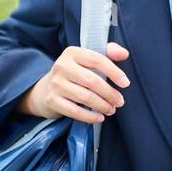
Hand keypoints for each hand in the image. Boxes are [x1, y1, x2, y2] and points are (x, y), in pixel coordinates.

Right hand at [16, 42, 130, 122]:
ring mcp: (55, 84)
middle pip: (92, 81)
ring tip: (111, 109)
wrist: (45, 89)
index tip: (126, 84)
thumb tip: (124, 53)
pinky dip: (90, 116)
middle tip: (119, 102)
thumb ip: (108, 52)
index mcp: (73, 52)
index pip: (97, 60)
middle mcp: (62, 66)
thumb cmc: (74, 73)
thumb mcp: (87, 59)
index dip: (114, 72)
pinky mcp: (52, 100)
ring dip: (102, 106)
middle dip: (109, 93)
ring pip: (85, 97)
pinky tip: (99, 118)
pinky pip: (74, 111)